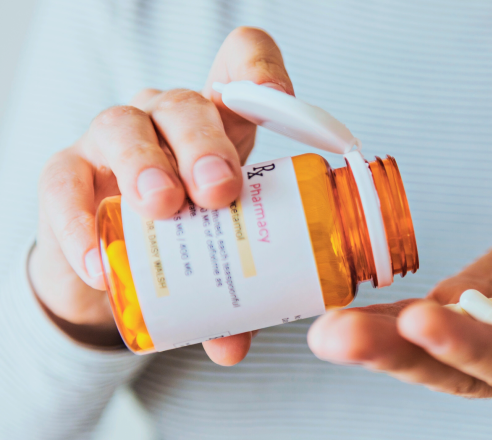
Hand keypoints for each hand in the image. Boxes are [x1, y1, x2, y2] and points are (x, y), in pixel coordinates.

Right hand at [29, 27, 292, 364]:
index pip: (240, 70)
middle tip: (221, 190)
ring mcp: (112, 141)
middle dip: (205, 145)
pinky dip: (81, 221)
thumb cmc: (184, 237)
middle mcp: (166, 120)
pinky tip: (99, 261)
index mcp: (219, 125)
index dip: (261, 74)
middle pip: (185, 104)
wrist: (112, 257)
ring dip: (146, 166)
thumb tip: (234, 345)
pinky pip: (65, 183)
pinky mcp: (67, 174)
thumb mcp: (220, 256)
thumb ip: (234, 297)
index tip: (283, 104)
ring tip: (164, 207)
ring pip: (125, 128)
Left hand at [308, 188, 491, 397]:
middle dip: (397, 355)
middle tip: (336, 337)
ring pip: (431, 354)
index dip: (470, 346)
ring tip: (326, 332)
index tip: (422, 321)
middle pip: (457, 370)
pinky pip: (423, 322)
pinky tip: (345, 316)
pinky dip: (384, 322)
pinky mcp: (469, 310)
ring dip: (377, 343)